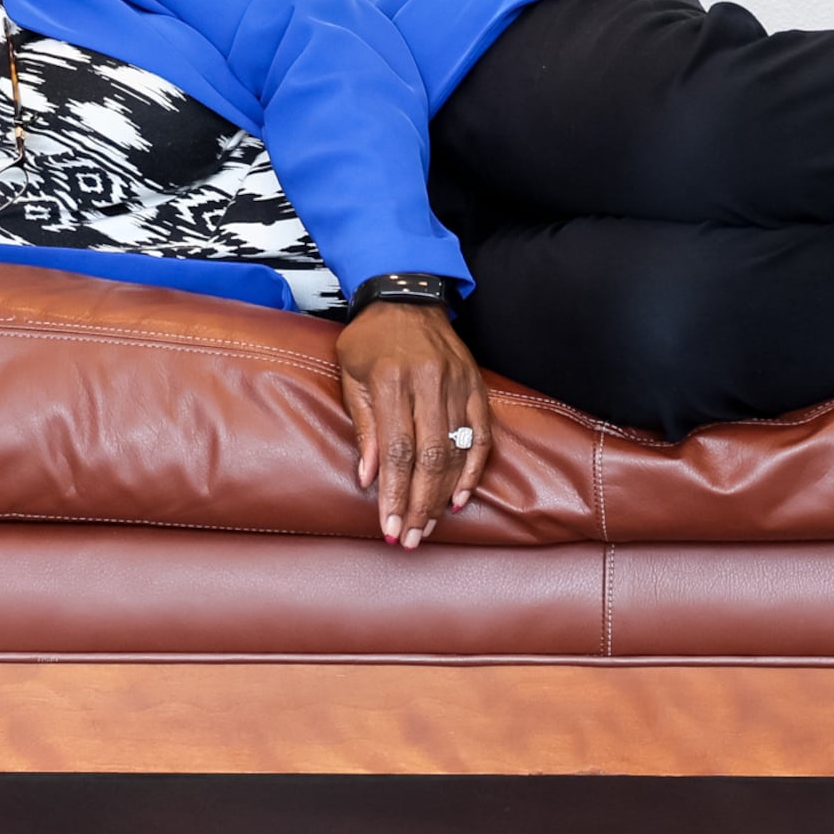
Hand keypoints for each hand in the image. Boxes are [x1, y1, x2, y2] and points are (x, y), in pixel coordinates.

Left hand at [336, 299, 491, 547]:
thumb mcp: (351, 375)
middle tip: (410, 538)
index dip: (393, 493)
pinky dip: (473, 470)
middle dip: (419, 504)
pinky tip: (459, 498)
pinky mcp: (477, 386)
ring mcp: (458, 384)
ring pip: (456, 451)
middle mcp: (429, 383)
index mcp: (391, 379)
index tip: (389, 527)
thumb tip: (368, 478)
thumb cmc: (370, 339)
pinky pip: (482, 435)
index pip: (395, 449)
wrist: (406, 296)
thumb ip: (363, 426)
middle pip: (429, 457)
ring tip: (429, 526)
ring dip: (442, 495)